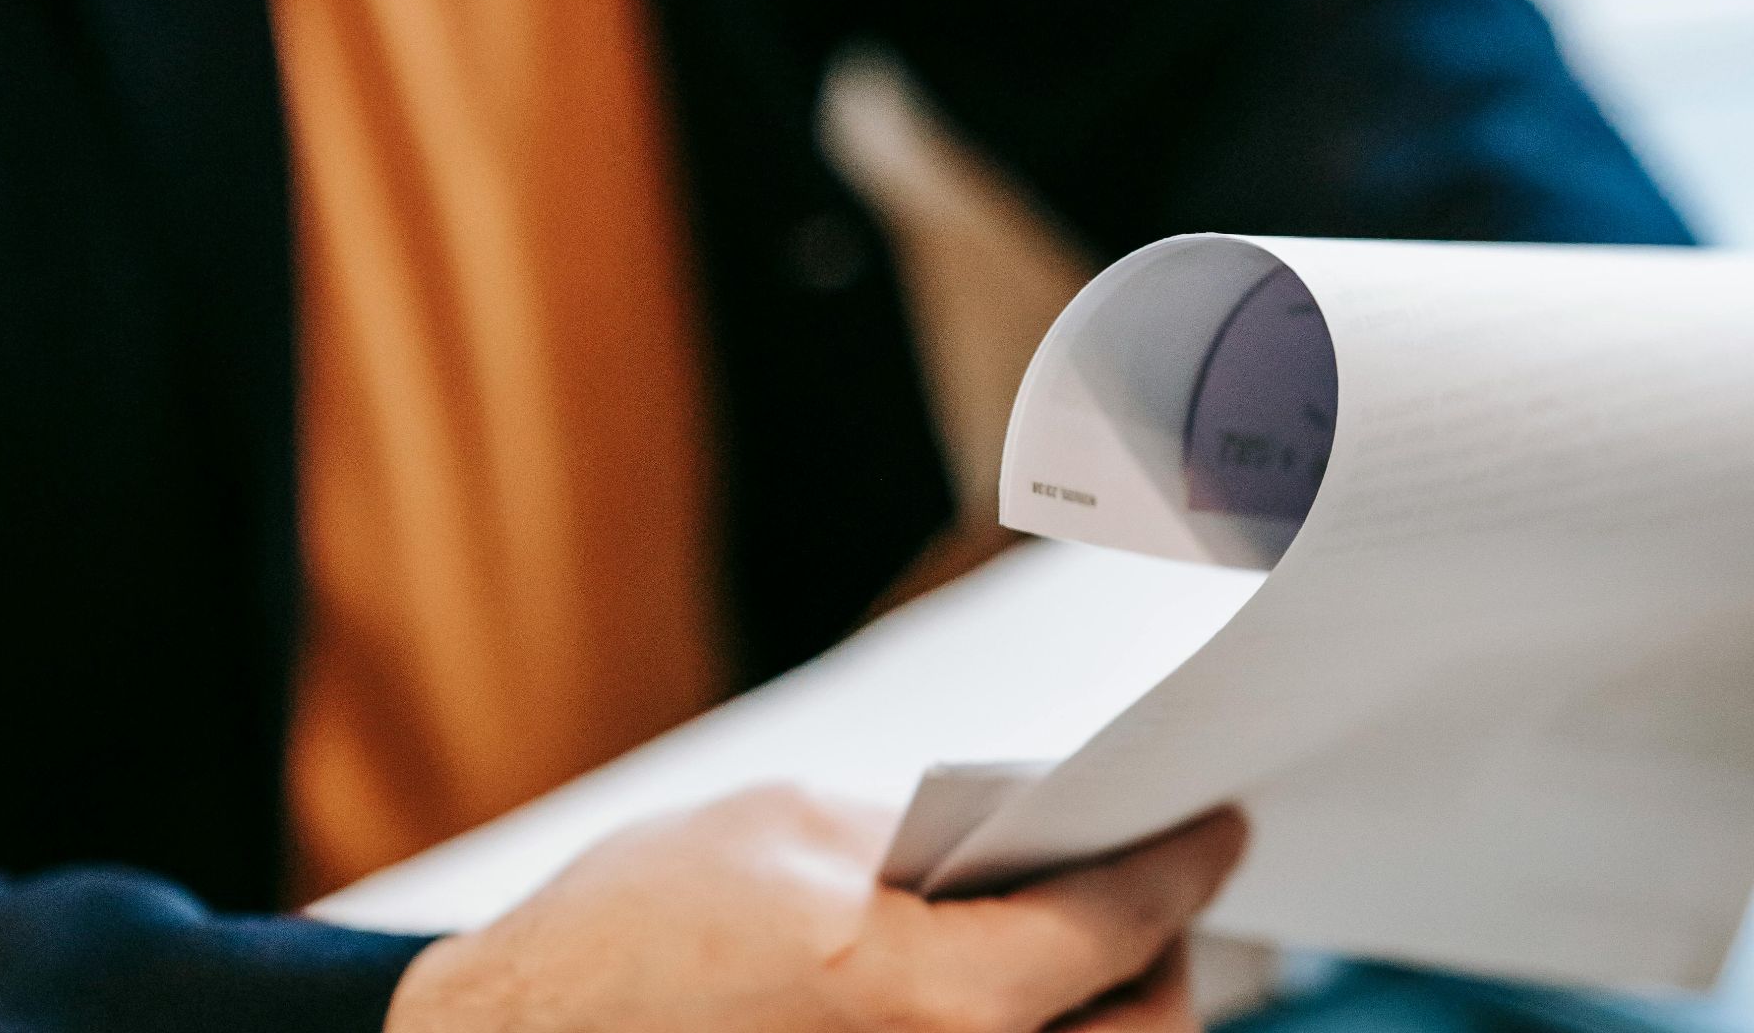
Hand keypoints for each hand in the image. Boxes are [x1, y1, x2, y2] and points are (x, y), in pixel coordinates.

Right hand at [385, 785, 1246, 1032]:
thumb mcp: (785, 832)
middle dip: (1159, 958)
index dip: (1179, 863)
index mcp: (934, 1002)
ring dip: (1103, 1019)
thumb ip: (926, 837)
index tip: (1215, 827)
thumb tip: (1021, 845)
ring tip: (1077, 948)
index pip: (1114, 925)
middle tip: (1145, 893)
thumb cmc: (624, 938)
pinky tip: (1003, 1004)